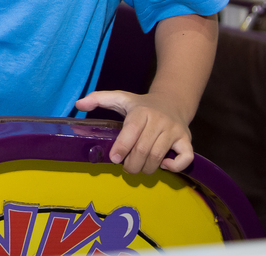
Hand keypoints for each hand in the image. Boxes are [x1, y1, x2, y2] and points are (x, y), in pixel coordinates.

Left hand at [76, 90, 192, 173]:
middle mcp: (159, 120)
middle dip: (131, 164)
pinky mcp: (187, 140)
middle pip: (143, 149)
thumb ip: (99, 99)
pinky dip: (173, 167)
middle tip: (125, 167)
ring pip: (158, 156)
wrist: (172, 102)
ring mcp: (175, 131)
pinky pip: (185, 158)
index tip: (114, 158)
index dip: (121, 148)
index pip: (131, 132)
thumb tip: (78, 104)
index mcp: (141, 111)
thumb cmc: (141, 105)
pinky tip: (163, 164)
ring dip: (145, 168)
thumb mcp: (120, 98)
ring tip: (138, 167)